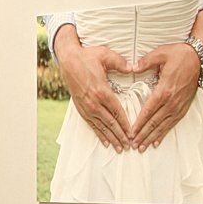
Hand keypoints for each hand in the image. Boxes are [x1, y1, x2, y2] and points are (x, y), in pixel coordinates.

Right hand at [53, 28, 133, 151]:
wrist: (68, 60)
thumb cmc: (88, 56)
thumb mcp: (105, 55)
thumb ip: (120, 62)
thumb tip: (133, 68)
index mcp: (101, 90)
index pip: (117, 111)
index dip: (126, 123)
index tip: (133, 133)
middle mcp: (93, 102)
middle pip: (110, 123)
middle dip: (120, 135)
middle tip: (129, 146)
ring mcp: (86, 106)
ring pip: (101, 126)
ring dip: (111, 138)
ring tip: (119, 148)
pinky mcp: (81, 108)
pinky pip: (91, 124)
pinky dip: (99, 134)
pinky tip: (105, 142)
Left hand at [127, 41, 202, 151]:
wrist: (198, 58)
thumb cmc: (178, 55)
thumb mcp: (160, 54)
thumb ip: (145, 62)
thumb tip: (131, 67)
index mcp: (164, 90)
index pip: (148, 110)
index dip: (139, 123)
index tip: (131, 133)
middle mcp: (172, 101)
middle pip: (155, 122)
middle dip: (143, 135)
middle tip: (134, 146)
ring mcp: (179, 105)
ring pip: (164, 125)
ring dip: (152, 137)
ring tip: (143, 147)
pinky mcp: (184, 107)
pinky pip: (173, 123)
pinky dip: (164, 133)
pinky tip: (157, 141)